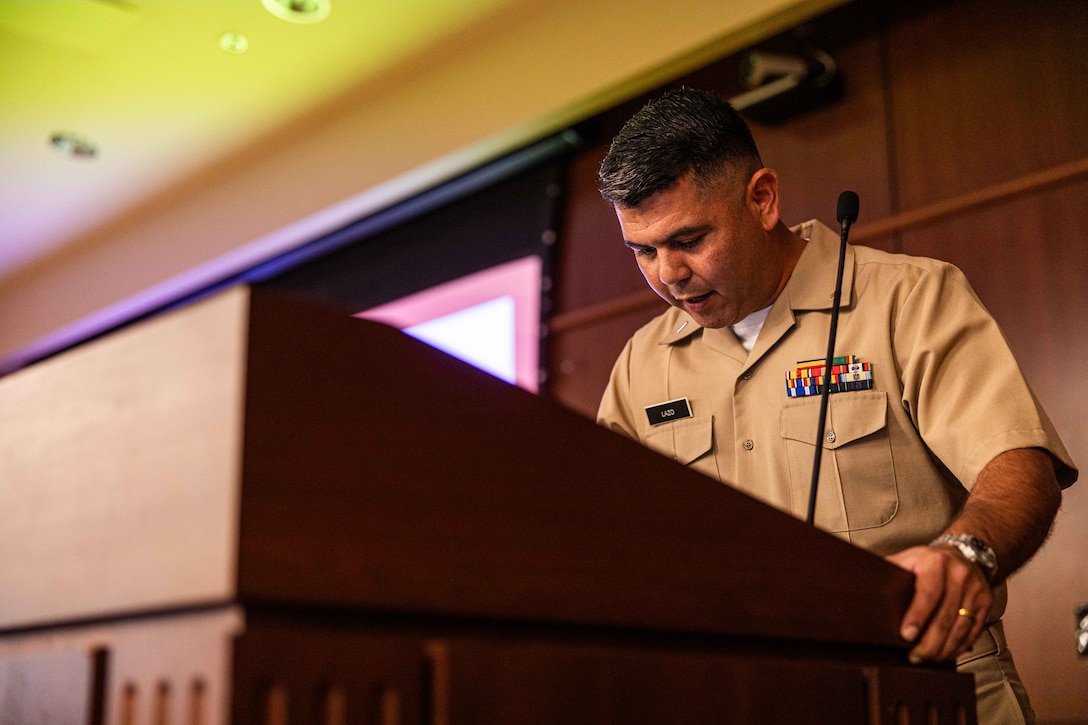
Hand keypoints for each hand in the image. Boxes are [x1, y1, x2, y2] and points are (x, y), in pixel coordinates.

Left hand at [886, 544, 992, 662]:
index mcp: (935, 562)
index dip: (917, 617)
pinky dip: (960, 646)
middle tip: (914, 657)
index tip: (906, 636)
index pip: (928, 593)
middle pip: (945, 616)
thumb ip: (890, 573)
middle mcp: (959, 574)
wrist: (962, 553)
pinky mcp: (986, 602)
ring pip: (961, 627)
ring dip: (944, 648)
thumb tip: (862, 588)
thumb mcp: (907, 559)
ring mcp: (976, 589)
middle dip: (929, 642)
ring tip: (928, 659)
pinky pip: (974, 630)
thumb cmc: (926, 561)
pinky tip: (947, 653)